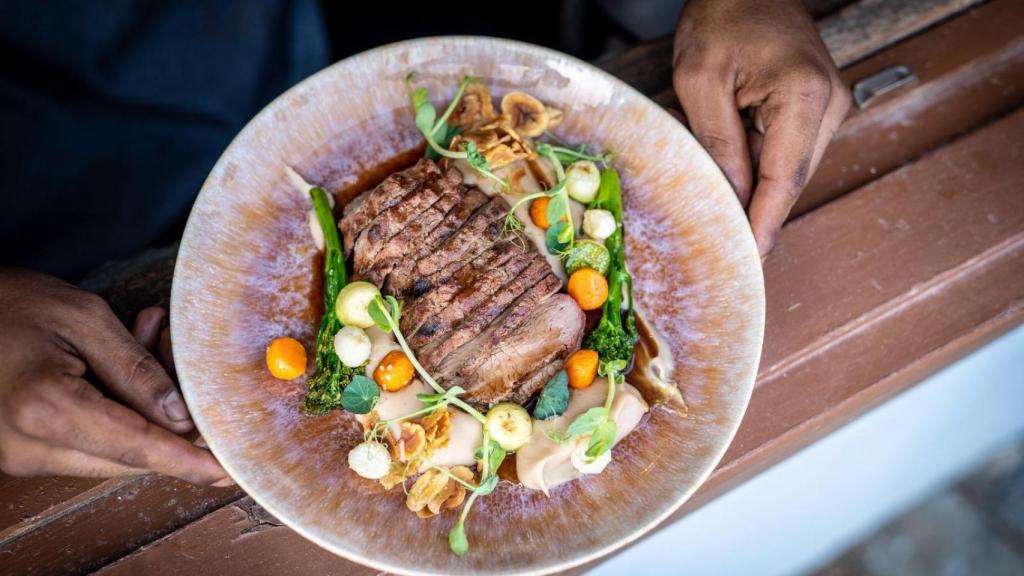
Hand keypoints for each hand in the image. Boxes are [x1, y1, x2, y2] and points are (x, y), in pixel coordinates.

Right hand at [0, 269, 230, 485]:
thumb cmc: (10, 303)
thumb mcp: (84, 319)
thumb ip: (137, 371)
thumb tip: (183, 418)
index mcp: (44, 409)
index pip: (136, 447)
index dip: (188, 462)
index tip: (228, 473)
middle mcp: (27, 446)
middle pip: (128, 456)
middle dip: (169, 419)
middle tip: (175, 351)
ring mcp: (20, 455)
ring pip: (112, 452)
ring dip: (143, 410)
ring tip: (147, 337)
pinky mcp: (22, 452)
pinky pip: (88, 444)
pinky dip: (116, 411)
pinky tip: (119, 363)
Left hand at [672, 0, 850, 256]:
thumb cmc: (722, 16)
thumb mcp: (701, 80)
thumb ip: (718, 142)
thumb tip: (729, 199)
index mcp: (804, 97)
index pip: (783, 180)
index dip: (764, 226)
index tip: (749, 262)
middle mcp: (828, 105)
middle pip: (789, 181)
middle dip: (755, 214)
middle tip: (721, 251)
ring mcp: (827, 107)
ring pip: (787, 172)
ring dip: (754, 192)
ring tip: (717, 215)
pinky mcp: (815, 108)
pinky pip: (785, 153)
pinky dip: (758, 171)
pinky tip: (731, 182)